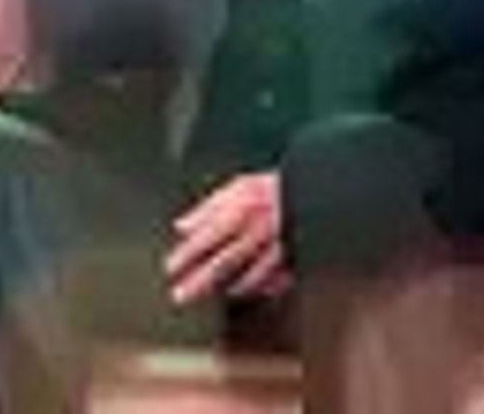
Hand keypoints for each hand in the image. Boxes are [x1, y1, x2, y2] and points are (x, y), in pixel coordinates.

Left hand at [164, 171, 288, 304]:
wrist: (312, 193)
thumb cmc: (272, 189)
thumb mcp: (238, 188)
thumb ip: (208, 208)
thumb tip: (182, 226)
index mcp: (242, 211)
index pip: (207, 237)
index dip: (187, 255)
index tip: (170, 268)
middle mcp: (258, 232)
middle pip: (224, 262)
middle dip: (200, 281)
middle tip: (180, 295)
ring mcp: (279, 248)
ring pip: (251, 276)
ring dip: (228, 288)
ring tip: (212, 295)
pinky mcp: (296, 258)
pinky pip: (277, 280)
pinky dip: (260, 288)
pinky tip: (245, 291)